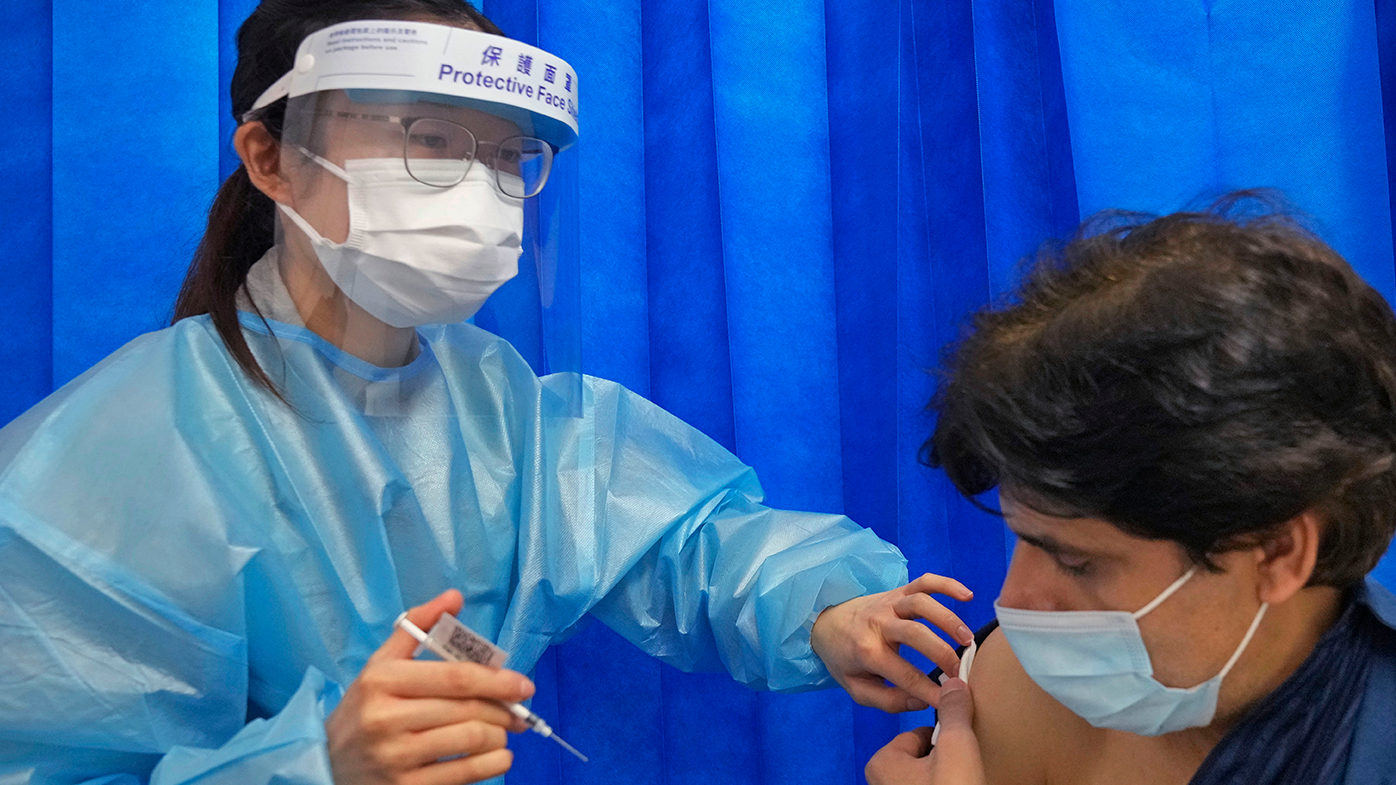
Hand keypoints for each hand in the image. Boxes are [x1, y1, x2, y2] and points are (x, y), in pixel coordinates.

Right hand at [325, 590, 533, 784]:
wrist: (327, 763)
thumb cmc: (364, 708)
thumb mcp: (380, 664)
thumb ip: (417, 626)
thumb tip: (454, 596)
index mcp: (382, 680)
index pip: (455, 677)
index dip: (497, 681)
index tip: (524, 685)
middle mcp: (386, 718)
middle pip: (467, 709)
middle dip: (504, 710)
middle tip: (518, 713)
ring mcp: (395, 757)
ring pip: (470, 740)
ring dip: (499, 736)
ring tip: (502, 733)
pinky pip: (464, 774)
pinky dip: (492, 764)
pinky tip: (497, 756)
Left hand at [811, 572, 973, 710]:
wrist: (826, 623)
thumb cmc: (845, 660)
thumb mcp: (857, 689)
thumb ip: (889, 701)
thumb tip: (923, 702)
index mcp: (867, 651)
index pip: (904, 673)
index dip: (929, 689)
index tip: (950, 700)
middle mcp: (878, 623)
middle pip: (915, 633)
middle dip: (942, 653)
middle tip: (961, 671)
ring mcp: (889, 603)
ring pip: (921, 603)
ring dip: (948, 619)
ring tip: (967, 639)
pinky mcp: (898, 590)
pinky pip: (924, 581)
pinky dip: (947, 584)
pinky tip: (967, 596)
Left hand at [865, 678, 985, 784]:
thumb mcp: (956, 748)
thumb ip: (953, 712)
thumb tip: (954, 683)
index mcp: (881, 761)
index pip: (916, 733)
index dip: (942, 735)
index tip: (959, 743)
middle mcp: (880, 779)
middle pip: (921, 752)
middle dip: (942, 753)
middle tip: (961, 764)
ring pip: (925, 771)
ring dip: (944, 769)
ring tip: (962, 776)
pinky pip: (927, 784)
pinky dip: (943, 782)